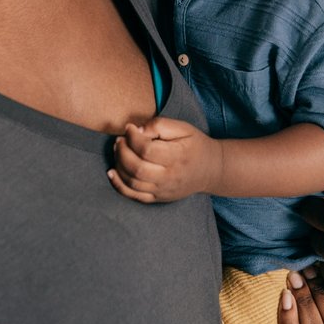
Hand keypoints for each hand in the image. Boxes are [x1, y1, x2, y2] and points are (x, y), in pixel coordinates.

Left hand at [107, 117, 222, 202]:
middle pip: (136, 167)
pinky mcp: (158, 198)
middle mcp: (170, 177)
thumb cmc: (195, 145)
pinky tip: (112, 172)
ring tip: (118, 150)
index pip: (146, 149)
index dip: (132, 137)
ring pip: (132, 182)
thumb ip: (160, 125)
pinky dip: (119, 185)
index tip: (129, 127)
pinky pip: (134, 196)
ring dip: (118, 165)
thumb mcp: (183, 128)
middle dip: (122, 151)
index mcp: (177, 157)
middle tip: (120, 140)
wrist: (211, 170)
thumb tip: (137, 130)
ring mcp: (163, 190)